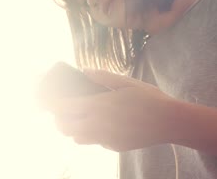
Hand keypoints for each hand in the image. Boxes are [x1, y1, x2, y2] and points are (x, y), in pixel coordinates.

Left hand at [46, 69, 177, 151]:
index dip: (52, 104)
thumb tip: (84, 70)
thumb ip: (102, 76)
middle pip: (64, 126)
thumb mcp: (126, 82)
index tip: (47, 99)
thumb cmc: (150, 98)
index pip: (64, 107)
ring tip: (79, 116)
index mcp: (99, 105)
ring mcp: (105, 138)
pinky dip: (91, 133)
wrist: (170, 122)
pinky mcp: (114, 146)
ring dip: (72, 127)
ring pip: (76, 138)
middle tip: (62, 108)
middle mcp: (98, 124)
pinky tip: (102, 123)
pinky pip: (94, 141)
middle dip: (58, 117)